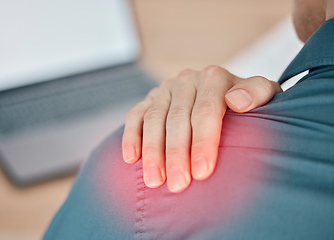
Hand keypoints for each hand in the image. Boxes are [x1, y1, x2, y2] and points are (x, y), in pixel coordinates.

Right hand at [122, 66, 281, 192]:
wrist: (226, 94)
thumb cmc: (248, 106)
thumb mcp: (265, 95)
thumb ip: (258, 92)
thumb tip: (237, 102)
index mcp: (214, 78)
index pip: (206, 111)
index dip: (203, 142)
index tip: (203, 173)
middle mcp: (187, 80)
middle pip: (177, 119)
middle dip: (176, 154)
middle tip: (177, 185)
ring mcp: (165, 89)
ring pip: (153, 119)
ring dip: (152, 152)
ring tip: (154, 181)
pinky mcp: (150, 99)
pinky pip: (135, 116)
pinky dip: (131, 136)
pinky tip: (130, 158)